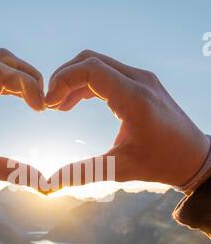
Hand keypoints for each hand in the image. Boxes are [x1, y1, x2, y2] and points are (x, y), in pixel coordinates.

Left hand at [0, 48, 44, 195]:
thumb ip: (9, 170)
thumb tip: (41, 181)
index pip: (1, 72)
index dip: (27, 84)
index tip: (40, 109)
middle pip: (0, 59)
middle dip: (27, 74)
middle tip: (42, 99)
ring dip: (17, 74)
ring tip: (33, 98)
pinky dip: (5, 79)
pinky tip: (16, 97)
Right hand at [46, 50, 209, 188]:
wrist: (193, 157)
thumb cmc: (160, 163)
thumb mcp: (120, 169)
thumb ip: (83, 173)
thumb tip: (51, 183)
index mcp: (134, 98)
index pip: (90, 69)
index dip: (62, 81)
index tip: (49, 104)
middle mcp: (139, 81)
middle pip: (90, 60)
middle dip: (64, 78)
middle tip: (50, 104)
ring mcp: (142, 79)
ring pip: (98, 64)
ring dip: (74, 81)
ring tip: (59, 106)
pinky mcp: (141, 83)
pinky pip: (108, 73)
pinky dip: (88, 84)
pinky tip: (75, 103)